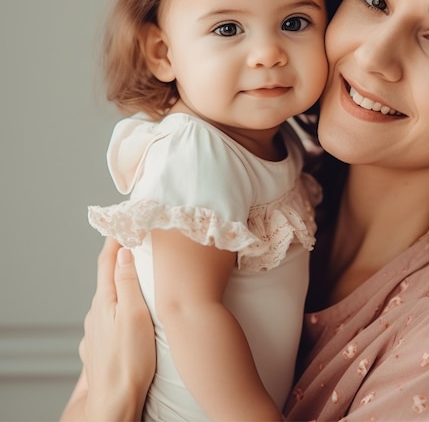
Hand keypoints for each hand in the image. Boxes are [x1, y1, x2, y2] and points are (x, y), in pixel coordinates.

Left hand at [80, 238, 154, 419]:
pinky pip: (109, 315)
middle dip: (119, 257)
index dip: (114, 239)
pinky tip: (129, 311)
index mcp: (104, 301)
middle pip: (106, 276)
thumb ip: (128, 283)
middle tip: (135, 241)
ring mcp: (96, 330)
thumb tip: (123, 252)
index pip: (107, 261)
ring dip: (120, 281)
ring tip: (137, 273)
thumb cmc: (130, 361)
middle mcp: (96, 313)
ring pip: (108, 297)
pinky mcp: (100, 345)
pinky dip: (120, 303)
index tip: (123, 221)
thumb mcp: (135, 314)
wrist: (115, 401)